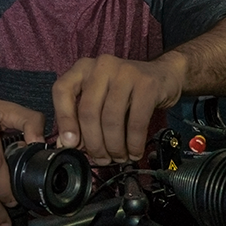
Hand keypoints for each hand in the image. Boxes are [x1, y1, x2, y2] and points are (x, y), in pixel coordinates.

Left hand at [53, 52, 185, 164]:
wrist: (163, 75)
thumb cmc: (125, 90)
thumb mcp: (100, 97)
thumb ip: (81, 117)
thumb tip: (67, 144)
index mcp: (83, 68)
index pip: (62, 90)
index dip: (63, 118)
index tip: (69, 143)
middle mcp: (101, 66)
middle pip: (88, 110)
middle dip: (93, 142)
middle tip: (100, 158)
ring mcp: (124, 72)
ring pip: (111, 119)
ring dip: (114, 146)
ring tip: (118, 157)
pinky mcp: (146, 84)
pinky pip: (136, 121)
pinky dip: (133, 142)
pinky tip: (133, 151)